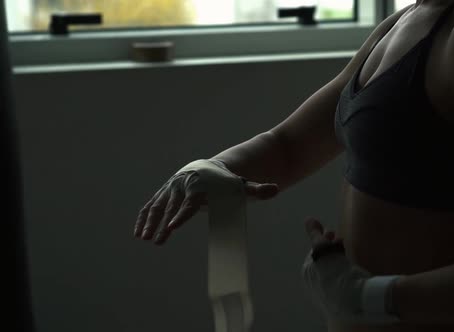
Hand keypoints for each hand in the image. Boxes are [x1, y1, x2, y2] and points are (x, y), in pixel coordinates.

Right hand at [134, 159, 278, 244]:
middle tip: (158, 240)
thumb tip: (276, 190)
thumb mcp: (242, 186)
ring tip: (145, 239)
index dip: (181, 215)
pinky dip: (143, 218)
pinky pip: (150, 206)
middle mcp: (182, 185)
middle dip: (163, 224)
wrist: (209, 169)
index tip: (173, 227)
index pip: (190, 203)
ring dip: (150, 223)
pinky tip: (139, 233)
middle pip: (171, 206)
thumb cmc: (227, 182)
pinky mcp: (164, 194)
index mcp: (200, 186)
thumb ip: (257, 190)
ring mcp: (171, 189)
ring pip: (157, 206)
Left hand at [301, 217, 371, 319]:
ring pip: (332, 270)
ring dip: (338, 257)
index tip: (332, 232)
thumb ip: (315, 234)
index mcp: (307, 272)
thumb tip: (308, 219)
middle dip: (330, 246)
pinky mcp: (340, 300)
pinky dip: (344, 270)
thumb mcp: (322, 247)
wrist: (351, 298)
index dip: (323, 239)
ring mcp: (326, 293)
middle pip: (322, 260)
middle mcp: (313, 284)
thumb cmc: (333, 270)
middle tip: (340, 238)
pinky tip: (353, 268)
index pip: (314, 251)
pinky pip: (341, 280)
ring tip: (347, 250)